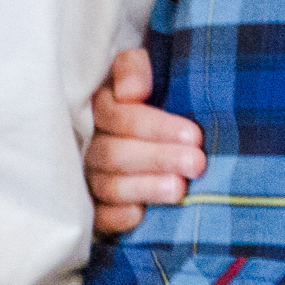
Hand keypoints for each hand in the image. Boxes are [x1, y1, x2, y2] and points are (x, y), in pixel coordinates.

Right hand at [84, 47, 205, 236]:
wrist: (154, 124)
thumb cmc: (153, 95)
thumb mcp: (145, 70)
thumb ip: (133, 68)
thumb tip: (131, 90)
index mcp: (100, 107)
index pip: (117, 116)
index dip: (155, 126)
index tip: (194, 135)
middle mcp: (88, 144)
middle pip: (114, 153)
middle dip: (159, 158)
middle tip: (197, 164)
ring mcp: (88, 176)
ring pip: (108, 185)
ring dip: (145, 187)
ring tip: (179, 189)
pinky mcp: (92, 207)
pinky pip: (96, 216)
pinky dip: (116, 216)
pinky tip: (140, 214)